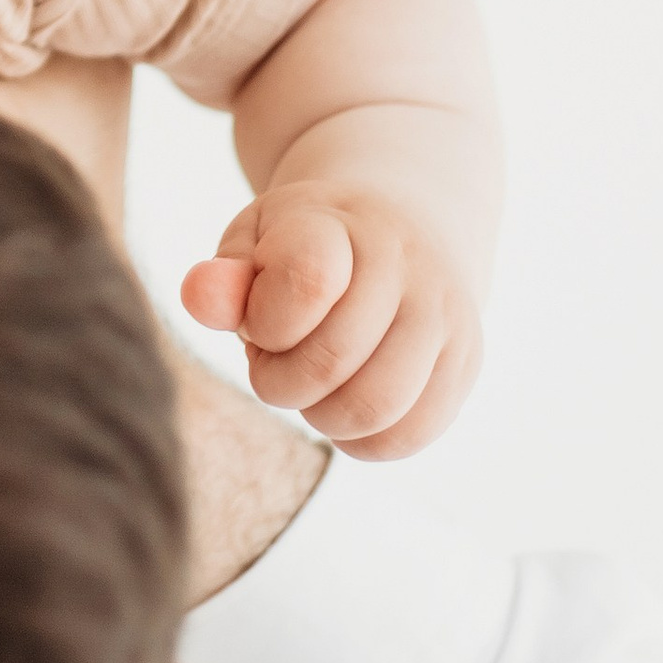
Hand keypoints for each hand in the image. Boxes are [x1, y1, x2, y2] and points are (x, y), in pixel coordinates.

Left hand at [183, 185, 479, 458]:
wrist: (401, 226)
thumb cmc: (307, 243)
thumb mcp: (257, 241)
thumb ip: (225, 277)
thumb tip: (196, 297)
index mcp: (343, 221)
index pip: (307, 281)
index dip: (265, 323)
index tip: (259, 319)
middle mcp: (408, 262)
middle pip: (333, 360)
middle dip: (280, 381)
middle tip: (272, 363)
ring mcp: (446, 313)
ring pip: (376, 405)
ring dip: (322, 415)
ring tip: (311, 387)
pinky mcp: (465, 361)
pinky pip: (411, 433)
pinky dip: (363, 442)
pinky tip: (343, 409)